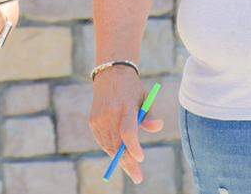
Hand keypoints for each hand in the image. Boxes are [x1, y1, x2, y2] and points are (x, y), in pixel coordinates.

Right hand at [88, 67, 163, 183]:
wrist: (110, 74)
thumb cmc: (132, 89)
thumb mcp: (145, 98)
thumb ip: (150, 115)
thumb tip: (156, 128)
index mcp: (124, 106)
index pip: (128, 132)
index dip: (134, 147)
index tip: (141, 158)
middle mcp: (109, 114)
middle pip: (118, 144)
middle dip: (128, 163)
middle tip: (138, 177)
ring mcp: (99, 119)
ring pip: (109, 146)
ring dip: (120, 159)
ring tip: (132, 169)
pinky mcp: (93, 122)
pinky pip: (103, 142)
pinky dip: (111, 150)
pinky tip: (120, 156)